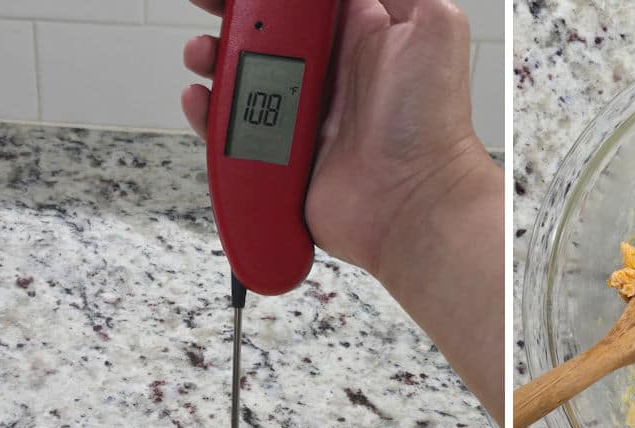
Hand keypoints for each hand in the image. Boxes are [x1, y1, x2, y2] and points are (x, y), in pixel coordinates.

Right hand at [182, 0, 483, 278]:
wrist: (417, 201)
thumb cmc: (432, 122)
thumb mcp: (433, 24)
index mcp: (356, 35)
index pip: (299, 3)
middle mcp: (328, 76)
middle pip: (263, 34)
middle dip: (228, 16)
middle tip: (207, 6)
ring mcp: (303, 119)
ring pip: (242, 80)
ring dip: (212, 60)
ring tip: (201, 54)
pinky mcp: (285, 160)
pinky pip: (236, 135)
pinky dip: (210, 116)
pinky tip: (202, 99)